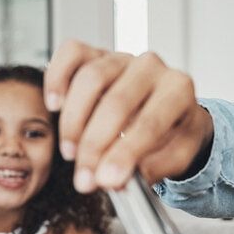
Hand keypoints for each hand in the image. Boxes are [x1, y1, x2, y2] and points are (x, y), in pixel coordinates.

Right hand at [43, 40, 214, 191]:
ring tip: (71, 154)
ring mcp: (122, 57)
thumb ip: (157, 166)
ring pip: (90, 79)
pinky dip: (58, 78)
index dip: (125, 154)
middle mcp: (152, 66)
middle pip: (116, 102)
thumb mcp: (178, 154)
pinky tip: (55, 106)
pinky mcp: (96, 53)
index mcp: (178, 89)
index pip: (150, 122)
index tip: (107, 180)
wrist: (169, 109)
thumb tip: (126, 176)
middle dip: (95, 146)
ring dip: (74, 122)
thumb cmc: (172, 131)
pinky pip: (72, 53)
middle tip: (85, 179)